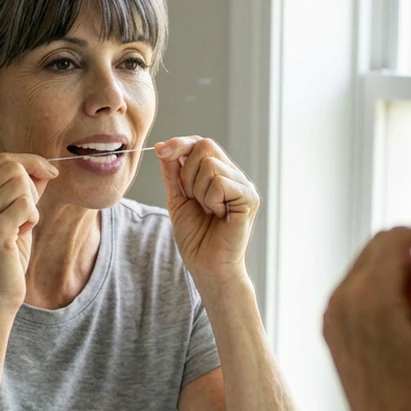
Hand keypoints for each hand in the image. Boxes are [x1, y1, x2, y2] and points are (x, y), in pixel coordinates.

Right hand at [0, 153, 57, 313]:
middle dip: (33, 185)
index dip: (32, 162)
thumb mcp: (14, 218)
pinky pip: (26, 205)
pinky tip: (23, 235)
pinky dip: (33, 218)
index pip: (4, 161)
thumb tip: (43, 168)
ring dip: (32, 206)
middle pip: (13, 167)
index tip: (50, 172)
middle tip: (29, 213)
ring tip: (22, 227)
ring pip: (21, 185)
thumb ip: (25, 191)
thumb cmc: (6, 259)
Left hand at [155, 136, 258, 283]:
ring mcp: (243, 185)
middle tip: (193, 199)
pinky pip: (220, 182)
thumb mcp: (178, 200)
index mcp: (218, 174)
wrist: (207, 267)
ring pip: (210, 165)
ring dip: (198, 191)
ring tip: (208, 211)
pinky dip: (211, 200)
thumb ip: (173, 174)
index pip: (200, 143)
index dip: (180, 143)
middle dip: (187, 173)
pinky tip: (218, 215)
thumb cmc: (196, 239)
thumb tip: (163, 146)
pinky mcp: (249, 198)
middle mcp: (234, 176)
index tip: (160, 151)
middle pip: (205, 146)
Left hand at [323, 227, 410, 410]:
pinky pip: (354, 289)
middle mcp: (341, 298)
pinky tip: (403, 316)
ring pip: (365, 265)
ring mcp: (330, 312)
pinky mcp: (329, 325)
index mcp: (368, 296)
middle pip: (376, 246)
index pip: (394, 238)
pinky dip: (380, 288)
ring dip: (396, 269)